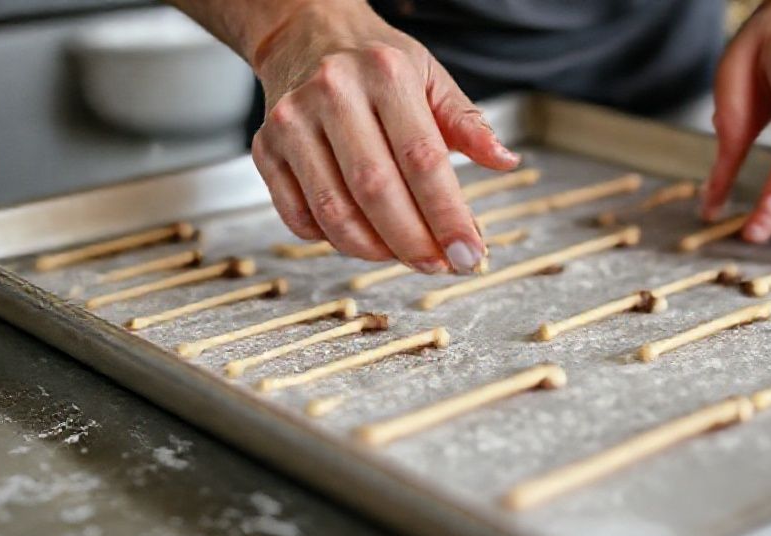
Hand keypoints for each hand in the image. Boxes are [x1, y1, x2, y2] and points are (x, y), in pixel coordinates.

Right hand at [249, 1, 519, 272]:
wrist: (306, 34)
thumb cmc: (377, 64)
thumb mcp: (431, 78)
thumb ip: (468, 123)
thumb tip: (506, 161)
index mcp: (385, 74)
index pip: (422, 158)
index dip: (447, 215)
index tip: (470, 253)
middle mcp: (333, 93)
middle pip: (376, 189)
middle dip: (413, 241)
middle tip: (440, 266)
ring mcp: (292, 121)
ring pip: (333, 209)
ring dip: (373, 249)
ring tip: (403, 256)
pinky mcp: (265, 147)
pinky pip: (297, 215)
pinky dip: (330, 240)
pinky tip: (360, 238)